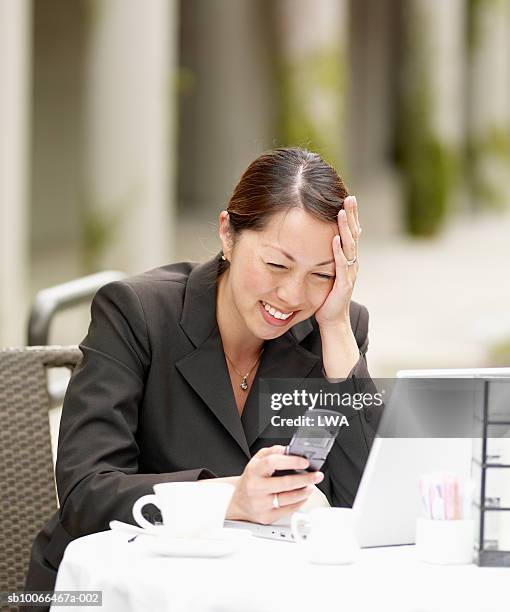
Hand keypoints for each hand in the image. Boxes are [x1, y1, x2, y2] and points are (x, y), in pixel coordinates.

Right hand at [226, 445, 323, 523]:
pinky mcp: (267, 516)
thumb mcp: (257, 460)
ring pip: (289, 499)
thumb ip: (273, 452)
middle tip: (316, 475)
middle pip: (285, 483)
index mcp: (254, 470)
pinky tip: (303, 496)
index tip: (305, 462)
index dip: (291, 461)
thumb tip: (290, 450)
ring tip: (311, 485)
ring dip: (304, 491)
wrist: (238, 501)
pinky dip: (299, 502)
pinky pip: (288, 510)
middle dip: (305, 479)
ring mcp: (261, 504)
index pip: (273, 462)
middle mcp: (256, 487)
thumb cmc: (251, 479)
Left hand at [314, 195, 361, 327]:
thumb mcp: (328, 270)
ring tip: (342, 212)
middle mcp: (352, 263)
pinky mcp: (343, 284)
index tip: (348, 197)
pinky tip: (336, 239)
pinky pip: (341, 265)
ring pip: (350, 246)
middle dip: (352, 216)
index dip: (351, 215)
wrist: (333, 319)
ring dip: (346, 228)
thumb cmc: (327, 294)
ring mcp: (349, 273)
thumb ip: (326, 255)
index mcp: (348, 258)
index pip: (351, 232)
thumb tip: (321, 238)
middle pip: (354, 234)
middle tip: (350, 197)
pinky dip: (338, 251)